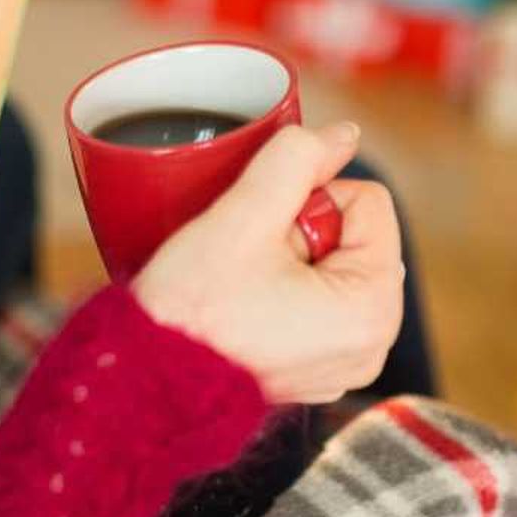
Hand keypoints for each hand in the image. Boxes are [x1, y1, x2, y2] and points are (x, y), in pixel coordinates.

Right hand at [132, 123, 403, 403]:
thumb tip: (344, 133)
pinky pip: (317, 300)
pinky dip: (284, 290)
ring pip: (331, 262)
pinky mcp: (317, 369)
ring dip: (289, 258)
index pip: (368, 199)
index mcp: (373, 308)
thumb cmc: (189, 313)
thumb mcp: (242, 216)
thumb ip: (296, 159)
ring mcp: (345, 362)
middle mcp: (372, 344)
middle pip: (353, 232)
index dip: (308, 198)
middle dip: (300, 231)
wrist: (143, 382)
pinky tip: (243, 305)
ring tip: (243, 284)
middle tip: (248, 261)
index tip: (263, 231)